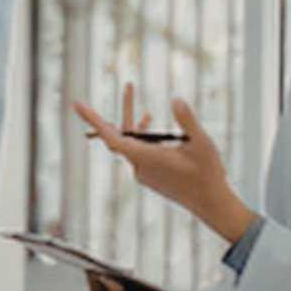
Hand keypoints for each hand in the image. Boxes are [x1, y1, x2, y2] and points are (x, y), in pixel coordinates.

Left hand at [71, 87, 255, 243]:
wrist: (212, 205)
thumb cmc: (208, 174)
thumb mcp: (201, 143)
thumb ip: (187, 121)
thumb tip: (176, 99)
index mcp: (146, 159)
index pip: (111, 137)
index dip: (93, 120)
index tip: (78, 105)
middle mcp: (140, 167)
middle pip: (122, 135)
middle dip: (127, 111)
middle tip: (129, 86)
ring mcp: (144, 173)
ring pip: (132, 143)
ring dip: (138, 124)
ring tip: (149, 109)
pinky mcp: (150, 176)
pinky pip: (138, 152)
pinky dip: (143, 137)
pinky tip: (152, 123)